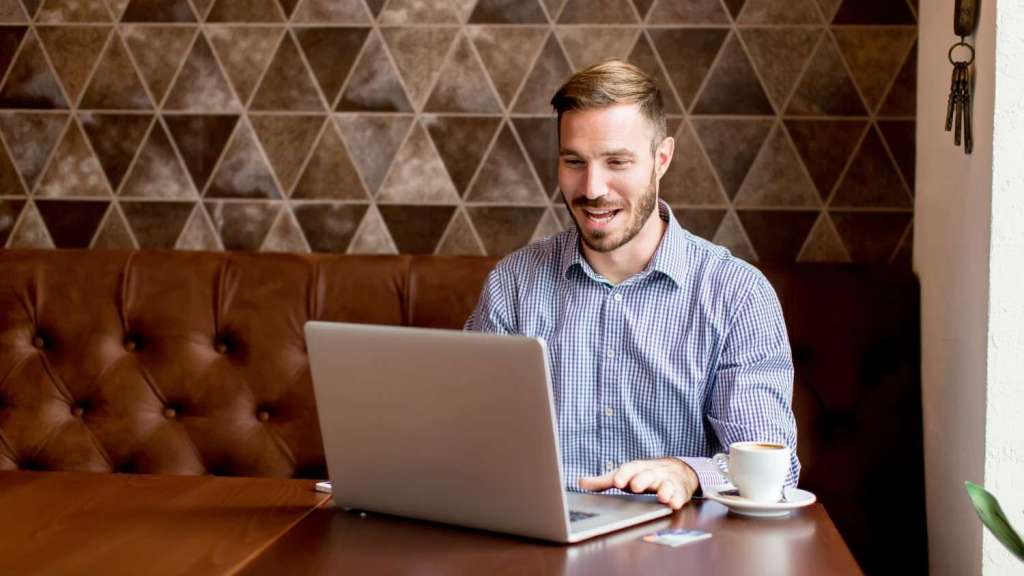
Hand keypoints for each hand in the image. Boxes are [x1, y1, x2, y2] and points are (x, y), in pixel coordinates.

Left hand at [578, 458, 698, 509]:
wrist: (673, 469)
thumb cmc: (642, 476)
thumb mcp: (623, 477)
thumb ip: (603, 482)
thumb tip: (580, 482)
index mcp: (637, 469)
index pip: (629, 469)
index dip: (624, 475)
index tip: (618, 482)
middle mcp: (652, 473)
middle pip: (647, 475)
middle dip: (642, 480)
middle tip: (636, 487)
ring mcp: (667, 481)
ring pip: (666, 483)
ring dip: (665, 489)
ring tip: (662, 497)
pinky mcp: (679, 490)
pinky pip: (680, 494)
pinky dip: (678, 498)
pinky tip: (675, 503)